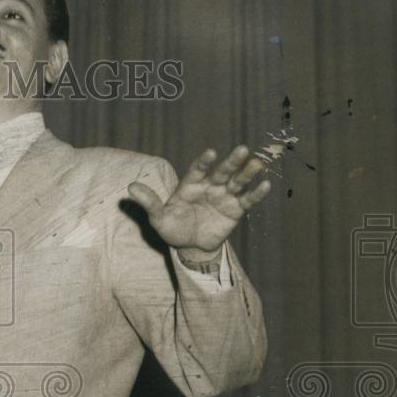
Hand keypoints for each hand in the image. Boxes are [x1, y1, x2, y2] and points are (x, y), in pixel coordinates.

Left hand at [127, 146, 271, 255]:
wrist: (190, 247)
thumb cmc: (173, 229)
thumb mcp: (159, 218)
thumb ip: (149, 203)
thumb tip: (130, 187)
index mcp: (190, 185)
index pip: (198, 170)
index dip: (204, 162)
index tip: (211, 153)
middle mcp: (209, 187)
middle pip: (221, 172)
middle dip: (231, 162)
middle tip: (242, 149)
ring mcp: (224, 196)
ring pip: (237, 181)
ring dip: (247, 173)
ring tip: (257, 162)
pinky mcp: (235, 209)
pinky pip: (247, 200)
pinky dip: (256, 193)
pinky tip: (266, 185)